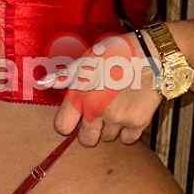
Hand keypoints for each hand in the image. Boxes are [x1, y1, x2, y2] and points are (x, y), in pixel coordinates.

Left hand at [50, 31, 162, 146]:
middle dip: (90, 132)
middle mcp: (96, 112)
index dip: (67, 123)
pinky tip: (130, 115)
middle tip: (98, 118)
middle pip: (86, 140)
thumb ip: (65, 76)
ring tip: (117, 109)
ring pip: (108, 138)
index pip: (62, 126)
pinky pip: (128, 139)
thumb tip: (41, 83)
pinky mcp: (138, 123)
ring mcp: (118, 120)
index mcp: (80, 96)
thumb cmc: (117, 53)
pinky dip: (128, 132)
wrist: (152, 54)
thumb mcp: (87, 59)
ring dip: (110, 129)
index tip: (74, 119)